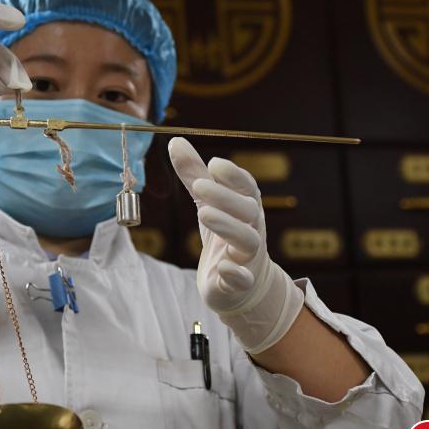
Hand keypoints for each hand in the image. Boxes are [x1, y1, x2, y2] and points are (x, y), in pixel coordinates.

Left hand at [168, 137, 304, 353]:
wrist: (243, 287)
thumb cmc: (225, 235)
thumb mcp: (208, 203)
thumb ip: (193, 175)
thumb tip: (175, 141)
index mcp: (246, 208)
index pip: (247, 187)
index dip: (234, 175)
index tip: (214, 163)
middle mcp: (253, 229)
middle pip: (248, 210)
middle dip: (225, 197)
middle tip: (199, 186)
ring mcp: (248, 258)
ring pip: (248, 240)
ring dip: (228, 226)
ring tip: (204, 214)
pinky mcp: (240, 283)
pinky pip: (242, 279)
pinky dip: (235, 273)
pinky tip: (222, 267)